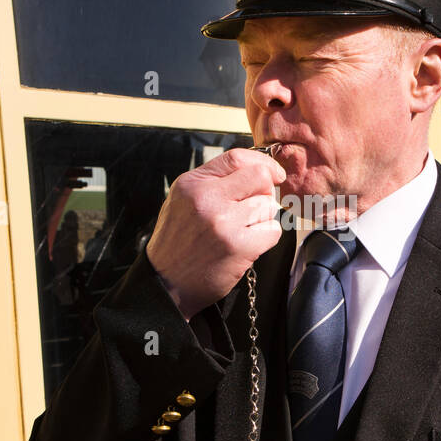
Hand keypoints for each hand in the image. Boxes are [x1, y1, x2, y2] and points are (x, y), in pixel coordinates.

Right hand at [146, 148, 284, 320]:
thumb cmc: (178, 241)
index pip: (237, 158)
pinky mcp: (238, 246)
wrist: (166, 282)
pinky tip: (248, 244)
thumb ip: (214, 181)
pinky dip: (265, 237)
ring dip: (262, 218)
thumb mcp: (183, 200)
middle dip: (266, 191)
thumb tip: (255, 169)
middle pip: (260, 178)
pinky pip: (272, 231)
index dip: (263, 163)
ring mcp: (223, 222)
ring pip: (268, 205)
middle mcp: (207, 198)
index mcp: (193, 183)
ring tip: (242, 230)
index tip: (274, 174)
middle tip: (254, 207)